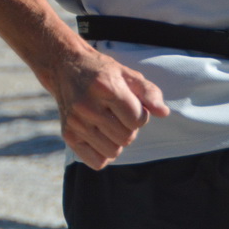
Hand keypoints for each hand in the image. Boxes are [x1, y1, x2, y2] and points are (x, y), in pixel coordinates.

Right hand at [48, 45, 170, 168]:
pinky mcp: (68, 136)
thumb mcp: (127, 74)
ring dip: (116, 141)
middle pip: (127, 138)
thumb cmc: (101, 72)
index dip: (139, 115)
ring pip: (113, 152)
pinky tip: (99, 136)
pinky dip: (103, 154)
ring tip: (108, 123)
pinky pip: (97, 162)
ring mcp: (76, 123)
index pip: (138, 120)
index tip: (129, 105)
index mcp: (106, 88)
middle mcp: (88, 106)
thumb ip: (149, 92)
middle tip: (117, 113)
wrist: (65, 66)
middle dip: (128, 128)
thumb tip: (163, 113)